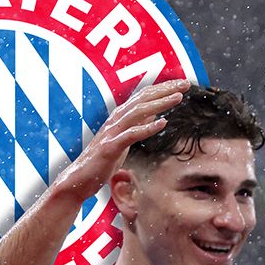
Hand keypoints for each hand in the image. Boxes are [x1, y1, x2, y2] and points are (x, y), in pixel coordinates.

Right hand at [50, 79, 190, 201]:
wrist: (78, 181)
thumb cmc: (101, 161)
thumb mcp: (123, 140)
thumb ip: (136, 126)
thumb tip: (153, 114)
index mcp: (119, 118)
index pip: (143, 97)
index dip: (162, 88)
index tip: (182, 84)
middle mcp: (115, 120)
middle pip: (142, 99)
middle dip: (165, 90)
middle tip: (186, 83)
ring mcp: (111, 133)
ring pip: (137, 112)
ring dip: (159, 103)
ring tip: (178, 97)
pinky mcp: (110, 148)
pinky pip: (131, 135)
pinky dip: (147, 128)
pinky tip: (163, 123)